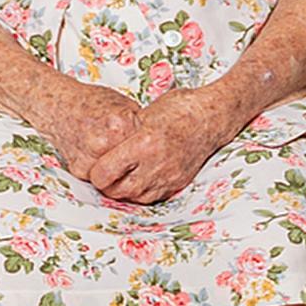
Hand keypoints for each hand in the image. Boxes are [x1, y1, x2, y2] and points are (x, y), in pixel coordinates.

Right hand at [44, 83, 143, 187]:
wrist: (57, 106)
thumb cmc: (89, 102)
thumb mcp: (121, 103)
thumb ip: (137, 122)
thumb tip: (155, 137)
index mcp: (119, 125)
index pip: (145, 144)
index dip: (149, 143)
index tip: (151, 143)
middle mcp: (103, 144)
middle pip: (132, 164)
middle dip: (136, 160)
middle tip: (137, 156)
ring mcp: (90, 160)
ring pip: (117, 176)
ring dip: (121, 170)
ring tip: (118, 155)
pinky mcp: (79, 171)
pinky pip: (101, 178)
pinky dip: (105, 171)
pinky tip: (103, 158)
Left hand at [93, 86, 227, 205]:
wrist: (210, 116)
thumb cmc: (178, 108)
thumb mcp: (145, 113)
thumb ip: (125, 133)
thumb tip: (104, 145)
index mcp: (143, 143)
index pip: (105, 172)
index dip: (96, 172)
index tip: (95, 167)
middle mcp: (155, 163)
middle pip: (118, 190)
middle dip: (107, 186)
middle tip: (103, 177)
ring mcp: (168, 175)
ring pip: (135, 197)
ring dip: (123, 191)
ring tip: (119, 180)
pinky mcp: (178, 182)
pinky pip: (153, 197)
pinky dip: (141, 192)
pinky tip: (138, 181)